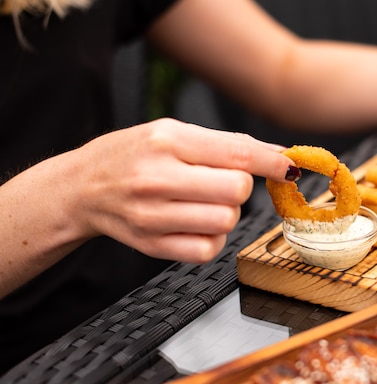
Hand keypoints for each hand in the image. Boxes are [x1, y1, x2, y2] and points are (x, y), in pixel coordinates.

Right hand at [73, 118, 296, 263]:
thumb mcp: (172, 133)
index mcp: (167, 142)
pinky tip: (194, 224)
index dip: (271, 163)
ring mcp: (153, 216)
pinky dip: (212, 239)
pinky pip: (208, 250)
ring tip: (204, 203)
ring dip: (226, 214)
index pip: (236, 154)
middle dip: (240, 189)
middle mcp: (157, 178)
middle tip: (223, 184)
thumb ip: (225, 144)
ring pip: (226, 222)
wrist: (82, 188)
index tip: (288, 169)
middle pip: (236, 192)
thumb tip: (277, 157)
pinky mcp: (152, 246)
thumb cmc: (132, 155)